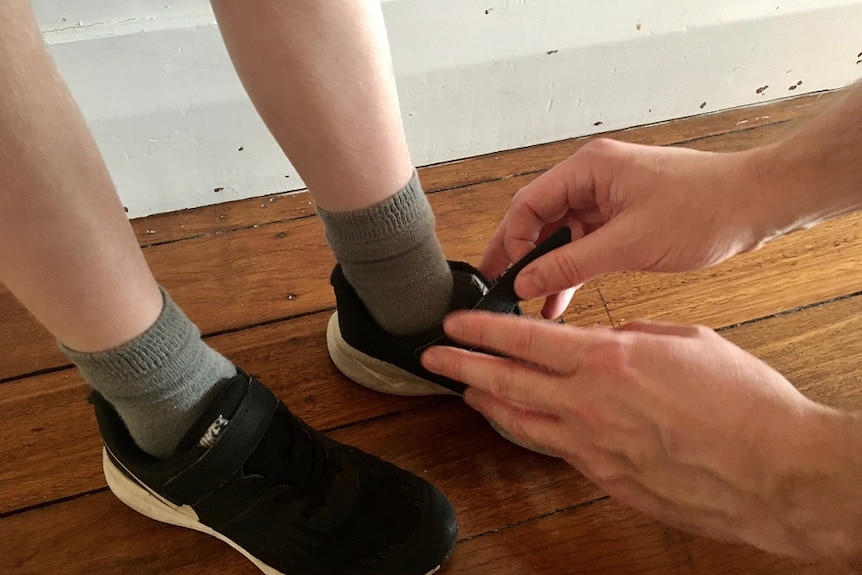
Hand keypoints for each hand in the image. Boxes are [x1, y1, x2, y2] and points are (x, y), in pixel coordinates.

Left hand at [421, 311, 861, 562]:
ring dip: (486, 403)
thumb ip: (634, 336)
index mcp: (608, 360)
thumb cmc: (743, 404)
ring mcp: (593, 447)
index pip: (523, 340)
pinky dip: (528, 432)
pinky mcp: (606, 478)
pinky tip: (520, 424)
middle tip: (432, 357)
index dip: (481, 329)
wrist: (774, 471)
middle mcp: (589, 405)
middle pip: (504, 383)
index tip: (454, 323)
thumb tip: (607, 338)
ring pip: (519, 423)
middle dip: (461, 366)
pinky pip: (552, 449)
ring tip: (465, 391)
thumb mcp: (687, 341)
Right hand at [481, 139, 766, 318]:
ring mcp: (608, 197)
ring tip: (526, 302)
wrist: (756, 204)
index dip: (513, 241)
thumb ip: (572, 264)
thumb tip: (528, 280)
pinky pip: (585, 244)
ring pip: (561, 234)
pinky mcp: (623, 217)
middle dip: (519, 254)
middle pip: (538, 217)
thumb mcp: (629, 244)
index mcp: (590, 168)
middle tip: (498, 287)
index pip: (529, 203)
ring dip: (547, 267)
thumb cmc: (704, 209)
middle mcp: (594, 178)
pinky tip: (560, 299)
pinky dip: (573, 269)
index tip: (511, 277)